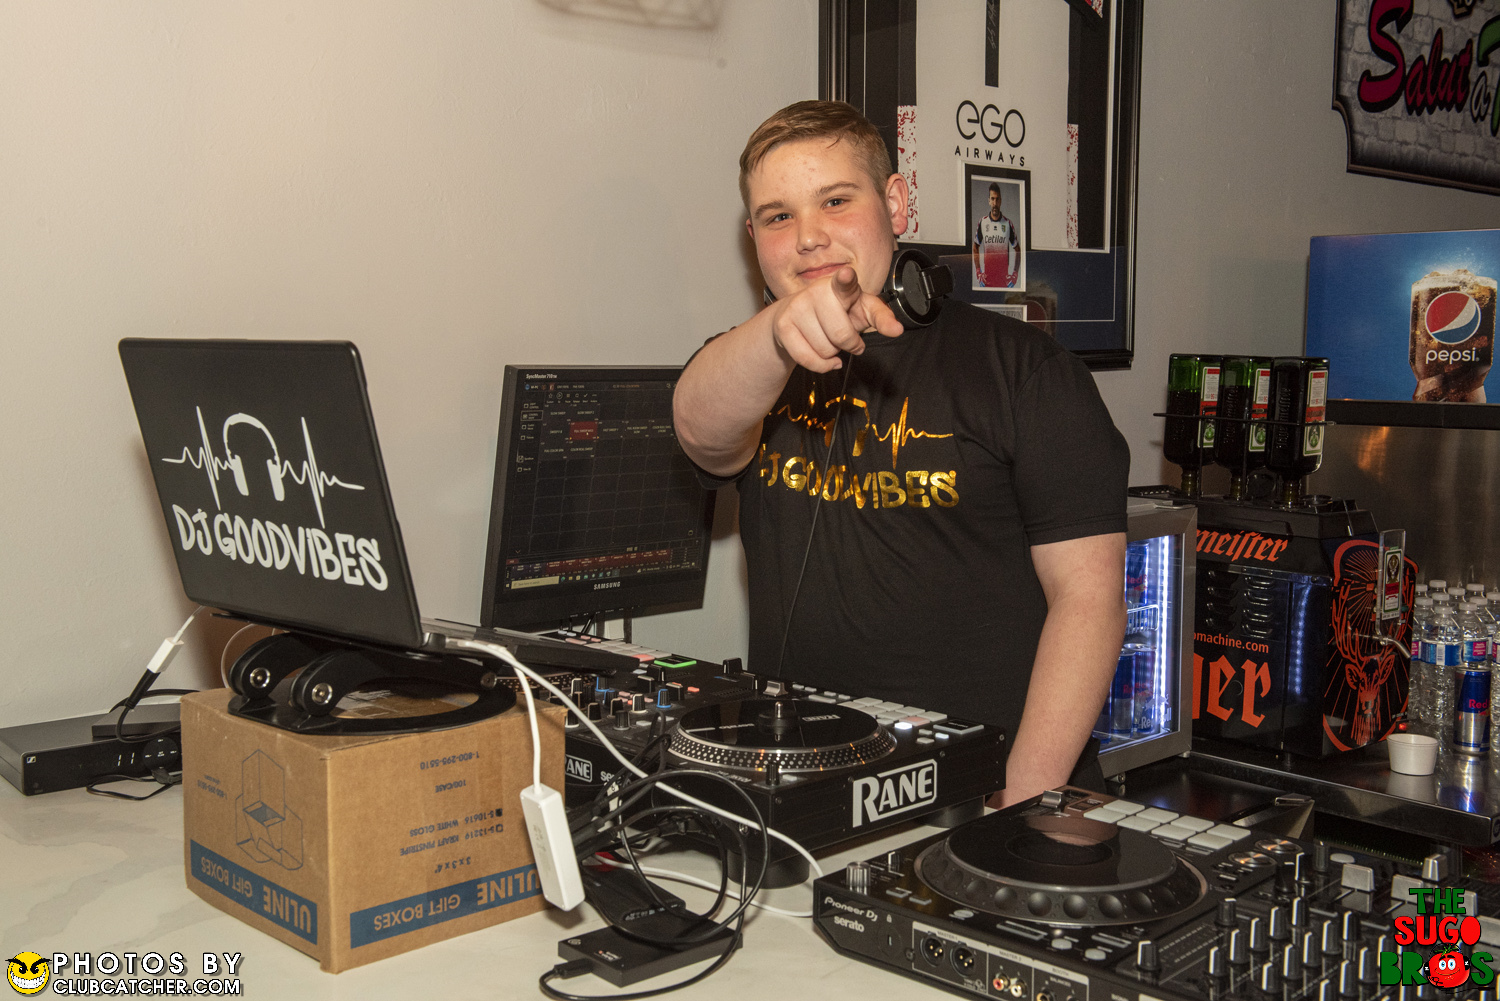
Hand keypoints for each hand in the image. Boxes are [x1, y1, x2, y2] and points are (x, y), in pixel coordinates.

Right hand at [766, 267, 903, 372]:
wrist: (795, 316)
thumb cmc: (834, 312)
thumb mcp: (862, 311)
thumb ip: (882, 318)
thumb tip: (897, 330)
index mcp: (839, 286)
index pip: (844, 283)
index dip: (846, 279)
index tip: (847, 274)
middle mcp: (816, 292)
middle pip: (841, 335)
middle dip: (849, 344)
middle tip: (846, 337)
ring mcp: (796, 308)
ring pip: (825, 349)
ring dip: (832, 353)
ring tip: (827, 338)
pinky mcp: (783, 326)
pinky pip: (808, 359)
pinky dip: (820, 365)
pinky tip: (821, 355)